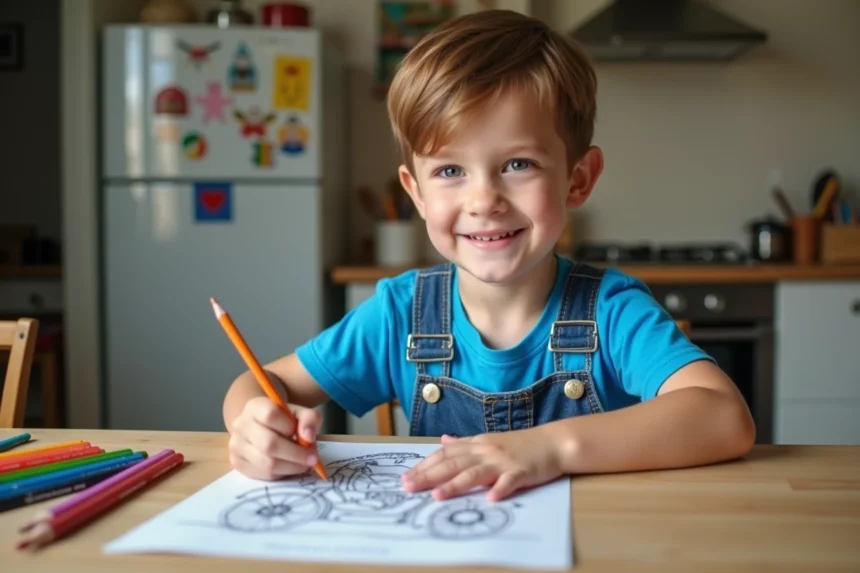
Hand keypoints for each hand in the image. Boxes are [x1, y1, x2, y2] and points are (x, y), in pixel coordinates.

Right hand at [228, 396, 322, 479]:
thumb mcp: (300, 413)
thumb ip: (310, 419)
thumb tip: (308, 437)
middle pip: (268, 444)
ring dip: (290, 467)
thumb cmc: (283, 420)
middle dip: (296, 454)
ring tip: (303, 464)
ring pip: (266, 463)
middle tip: (312, 459)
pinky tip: (288, 467)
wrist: (261, 428)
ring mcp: (236, 445)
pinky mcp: (237, 463)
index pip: (270, 415)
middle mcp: (240, 425)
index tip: (303, 434)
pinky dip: (281, 474)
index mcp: (254, 407)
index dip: (290, 427)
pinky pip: (263, 474)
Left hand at [401, 429, 563, 501]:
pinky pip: (509, 481)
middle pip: (453, 463)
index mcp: (477, 444)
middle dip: (429, 475)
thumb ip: (465, 443)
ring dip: (456, 485)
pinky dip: (500, 489)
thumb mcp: (489, 440)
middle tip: (408, 486)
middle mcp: (486, 451)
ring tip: (438, 496)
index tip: (405, 476)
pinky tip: (490, 499)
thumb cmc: (521, 445)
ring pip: (475, 473)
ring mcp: (503, 461)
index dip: (424, 465)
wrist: (553, 442)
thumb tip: (443, 440)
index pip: (445, 454)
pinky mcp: (522, 472)